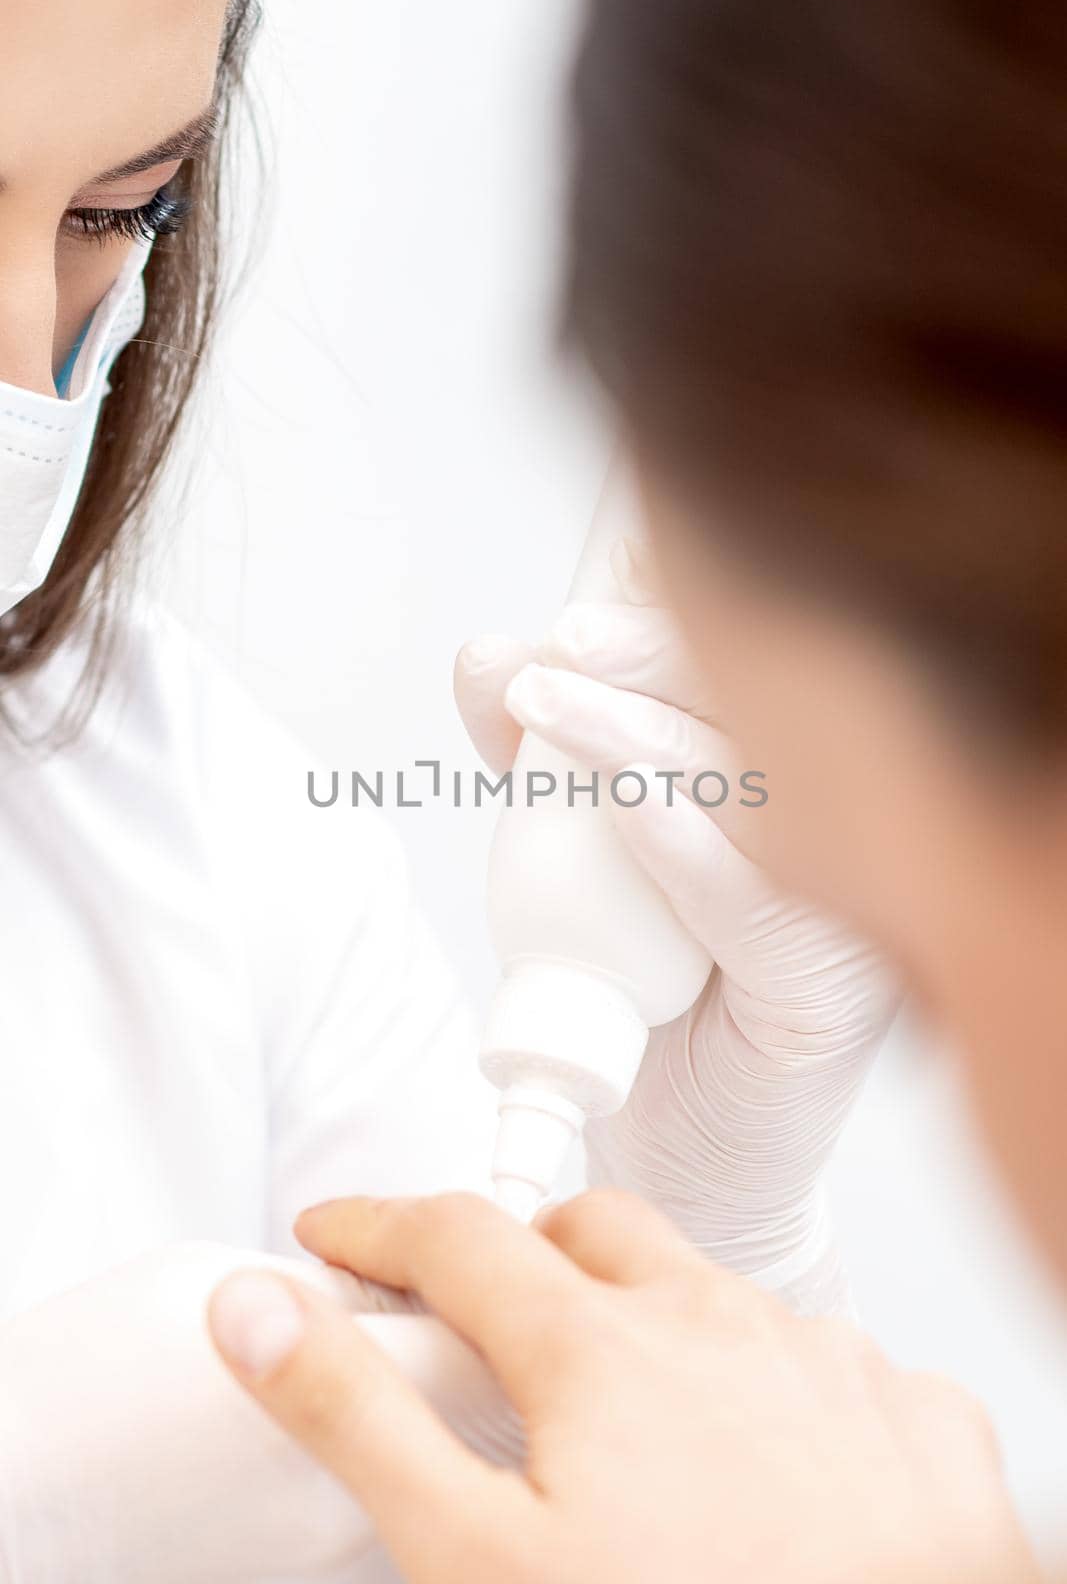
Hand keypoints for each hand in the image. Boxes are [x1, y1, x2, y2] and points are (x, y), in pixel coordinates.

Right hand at [209, 1191, 1036, 1583]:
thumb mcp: (475, 1560)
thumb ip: (358, 1419)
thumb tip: (260, 1314)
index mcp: (603, 1348)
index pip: (457, 1236)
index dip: (375, 1227)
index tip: (333, 1234)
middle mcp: (723, 1325)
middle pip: (593, 1231)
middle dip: (522, 1251)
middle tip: (483, 1315)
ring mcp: (832, 1365)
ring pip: (717, 1293)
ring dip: (656, 1321)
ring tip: (629, 1416)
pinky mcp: (918, 1422)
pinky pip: (831, 1363)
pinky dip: (777, 1387)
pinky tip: (768, 1465)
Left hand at [455, 538, 898, 1311]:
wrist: (680, 1152)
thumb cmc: (637, 998)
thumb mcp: (577, 860)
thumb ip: (544, 761)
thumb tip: (491, 658)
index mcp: (785, 787)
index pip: (742, 674)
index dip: (663, 625)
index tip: (569, 614)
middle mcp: (835, 832)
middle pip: (755, 708)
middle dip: (646, 658)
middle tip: (558, 646)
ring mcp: (848, 904)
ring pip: (751, 784)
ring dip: (640, 731)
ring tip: (547, 699)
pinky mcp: (834, 983)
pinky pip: (753, 894)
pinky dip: (681, 833)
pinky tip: (624, 794)